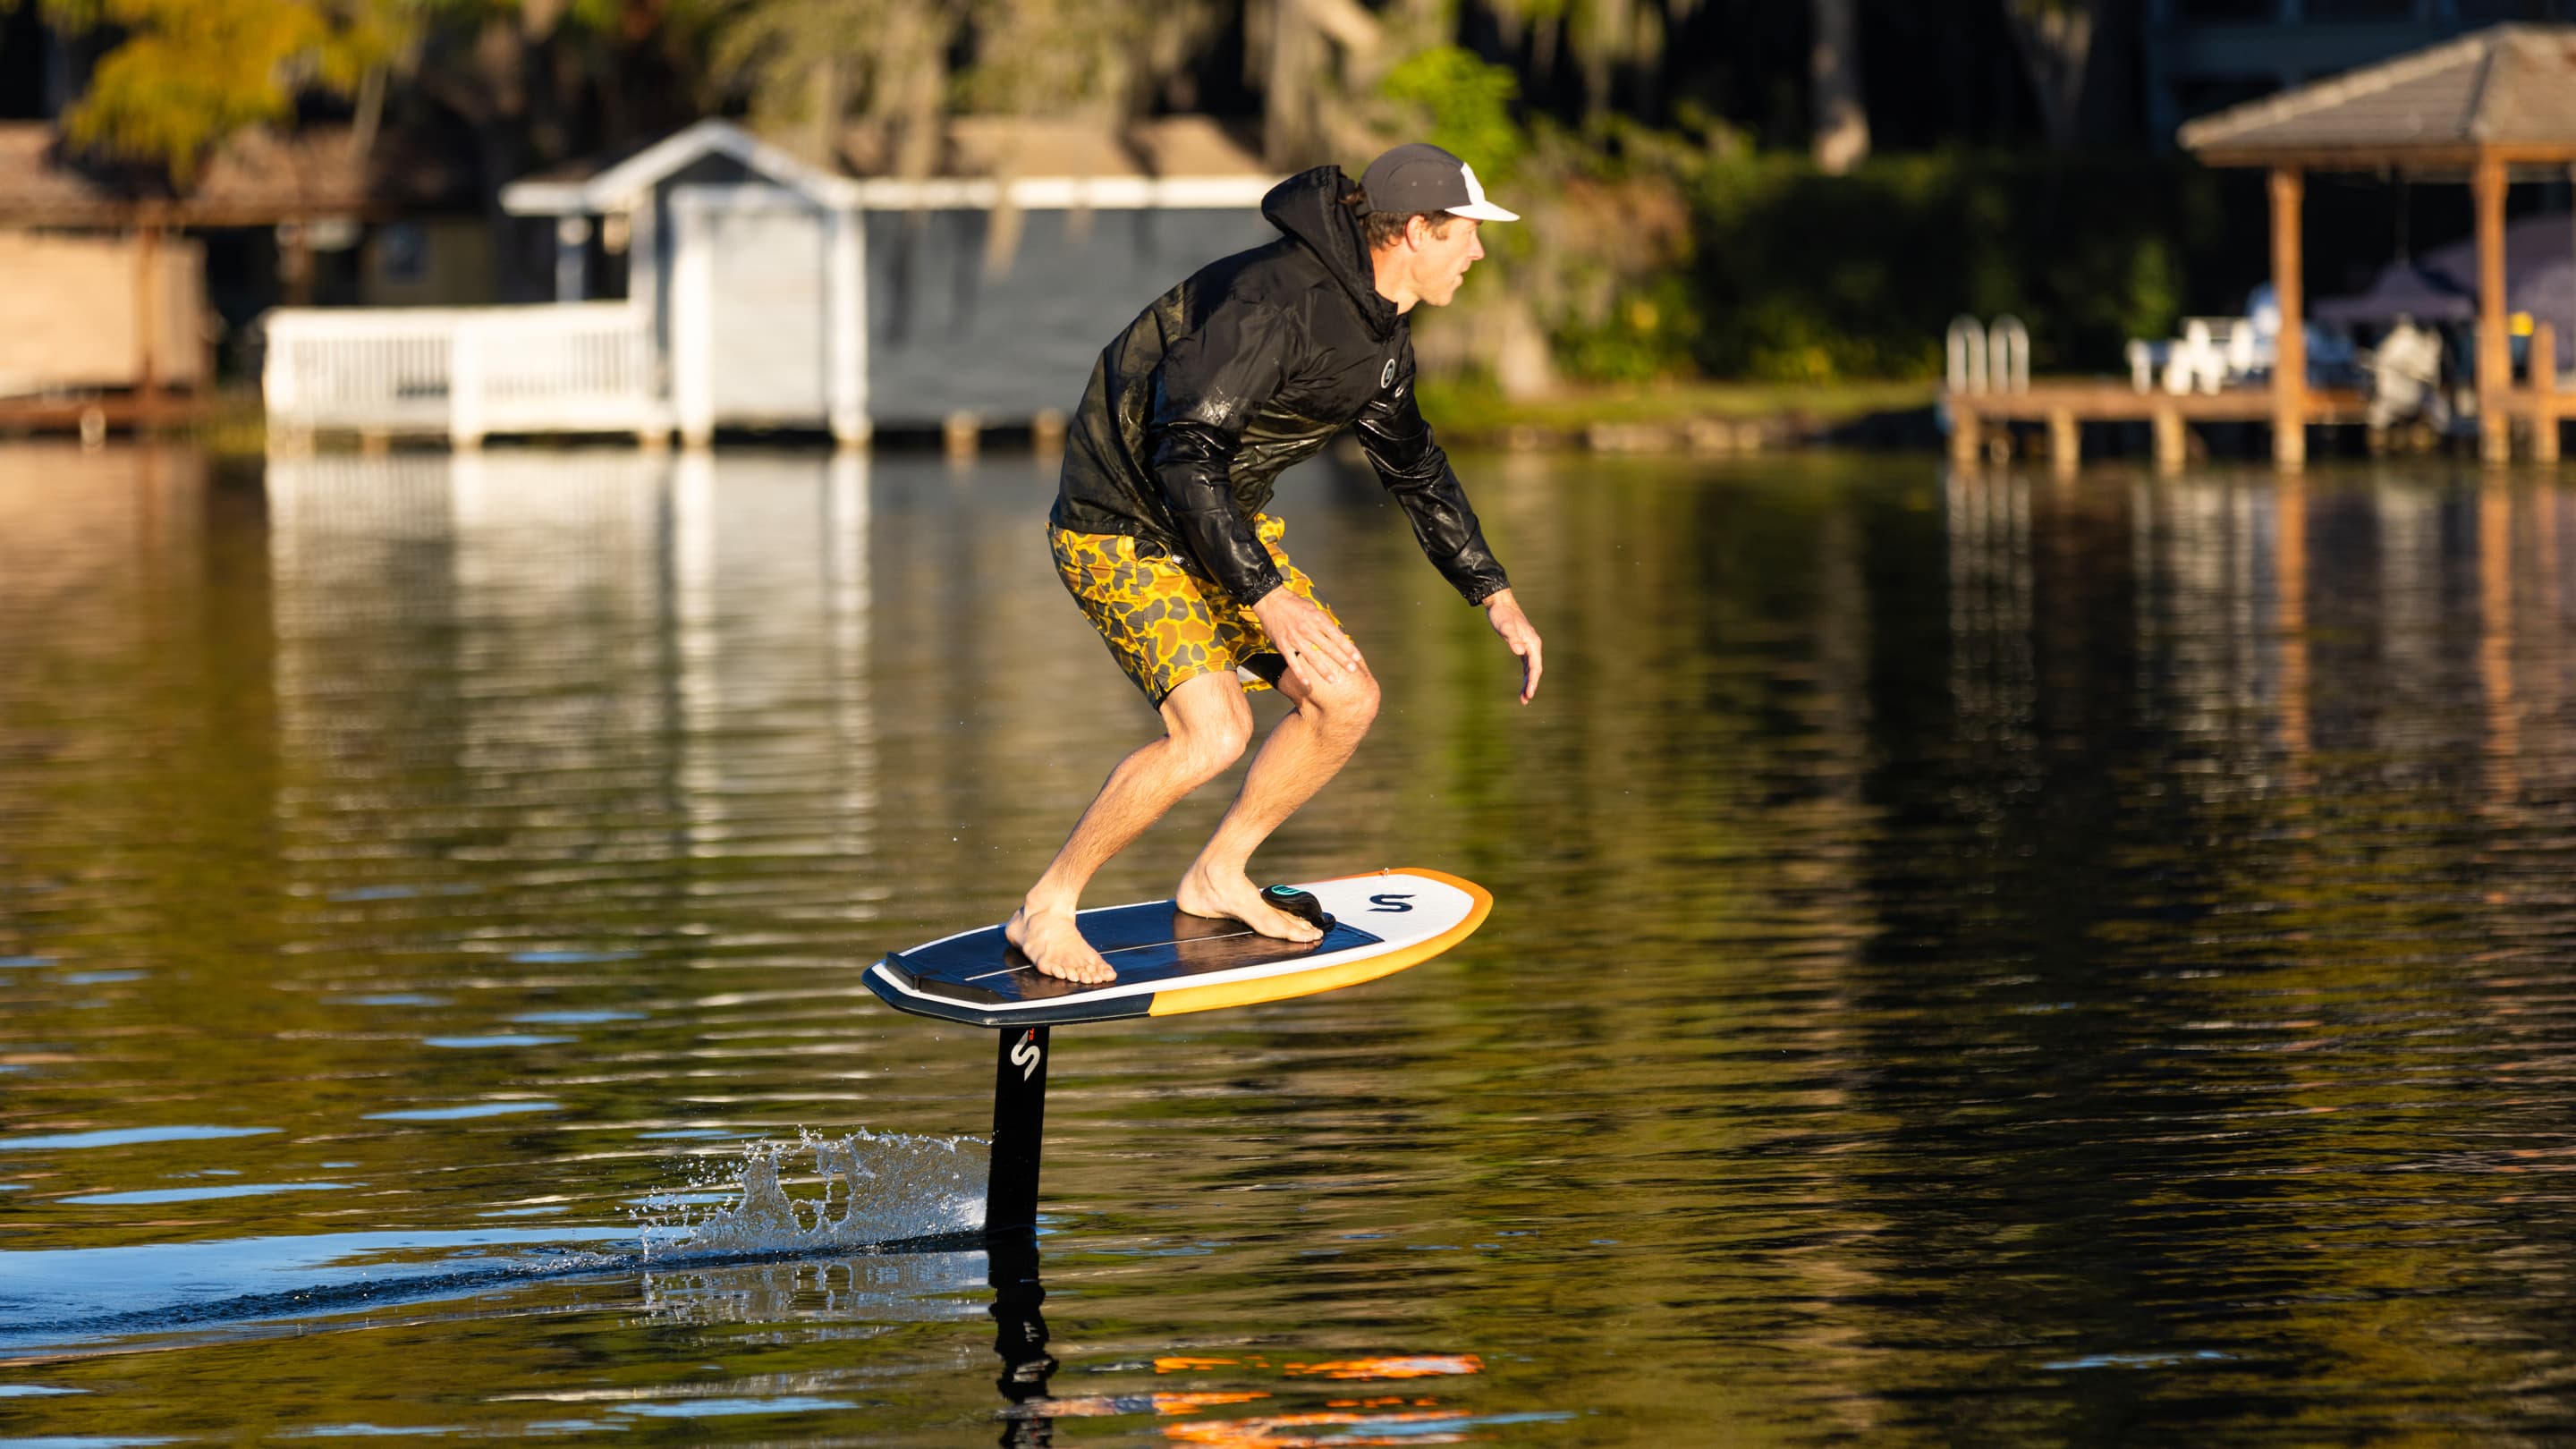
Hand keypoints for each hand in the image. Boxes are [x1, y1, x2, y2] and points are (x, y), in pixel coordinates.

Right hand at [1253, 587, 1364, 689]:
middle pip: (1328, 648)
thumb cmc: (1293, 603)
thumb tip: (1337, 634)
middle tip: (1352, 670)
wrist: (1271, 600)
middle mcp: (1308, 629)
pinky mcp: (1283, 645)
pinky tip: (1307, 683)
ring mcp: (1295, 638)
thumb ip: (1324, 622)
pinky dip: (1300, 673)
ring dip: (1323, 670)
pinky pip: (1293, 662)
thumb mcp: (1313, 608)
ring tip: (1333, 680)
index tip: (1357, 658)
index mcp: (1317, 619)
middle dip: (1341, 660)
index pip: (1337, 636)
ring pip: (1312, 657)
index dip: (1348, 648)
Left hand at [1481, 588, 1542, 703]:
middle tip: (1525, 700)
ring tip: (1524, 698)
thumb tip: (1519, 652)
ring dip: (1529, 682)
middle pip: (1535, 669)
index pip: (1535, 666)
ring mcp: (1528, 645)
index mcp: (1532, 642)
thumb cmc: (1501, 615)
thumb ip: (1512, 639)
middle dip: (1531, 685)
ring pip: (1531, 668)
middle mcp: (1533, 645)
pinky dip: (1526, 674)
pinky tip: (1524, 682)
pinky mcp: (1522, 645)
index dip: (1533, 681)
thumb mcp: (1505, 627)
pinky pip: (1527, 663)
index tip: (1529, 694)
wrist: (1499, 603)